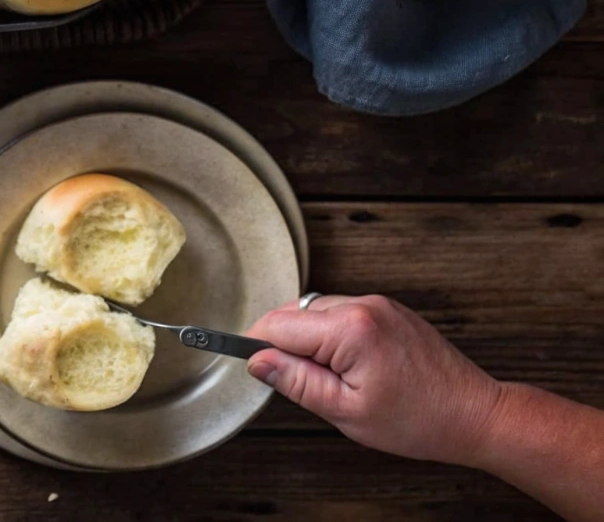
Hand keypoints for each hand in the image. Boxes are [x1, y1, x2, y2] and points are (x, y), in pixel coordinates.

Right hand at [245, 295, 503, 465]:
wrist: (474, 414)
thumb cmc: (419, 420)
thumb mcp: (345, 411)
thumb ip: (296, 381)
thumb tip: (258, 361)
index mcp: (350, 329)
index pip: (277, 325)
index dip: (257, 346)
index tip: (248, 363)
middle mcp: (363, 305)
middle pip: (294, 314)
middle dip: (286, 345)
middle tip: (303, 384)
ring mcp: (378, 303)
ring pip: (316, 312)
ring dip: (309, 340)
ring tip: (332, 378)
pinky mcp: (387, 308)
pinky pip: (341, 312)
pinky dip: (332, 334)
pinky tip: (349, 365)